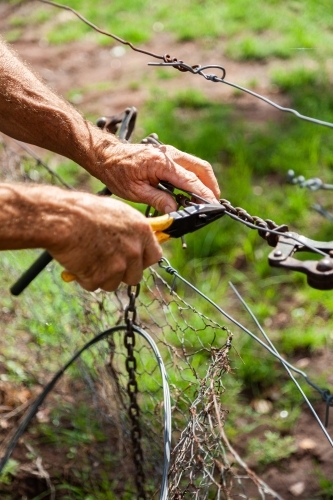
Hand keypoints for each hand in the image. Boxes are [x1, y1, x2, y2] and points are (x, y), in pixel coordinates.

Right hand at [47, 194, 161, 291]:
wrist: (63, 218)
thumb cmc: (84, 211)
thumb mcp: (117, 213)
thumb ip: (130, 230)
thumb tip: (136, 241)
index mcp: (142, 231)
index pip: (155, 256)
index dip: (142, 261)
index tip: (133, 261)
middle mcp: (134, 250)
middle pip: (134, 276)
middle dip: (121, 274)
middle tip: (105, 264)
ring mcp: (118, 266)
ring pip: (113, 283)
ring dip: (101, 276)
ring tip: (87, 258)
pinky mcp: (100, 277)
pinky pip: (93, 285)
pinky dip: (84, 278)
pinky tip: (77, 262)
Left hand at [92, 139, 219, 212]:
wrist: (107, 155)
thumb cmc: (117, 173)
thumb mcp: (135, 192)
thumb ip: (158, 200)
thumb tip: (175, 211)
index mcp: (162, 163)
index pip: (190, 180)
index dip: (203, 194)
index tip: (212, 205)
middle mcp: (170, 154)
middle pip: (201, 168)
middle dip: (211, 186)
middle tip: (214, 204)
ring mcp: (171, 152)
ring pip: (197, 165)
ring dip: (205, 181)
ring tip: (206, 199)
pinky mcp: (169, 155)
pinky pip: (189, 165)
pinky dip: (196, 177)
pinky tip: (194, 191)